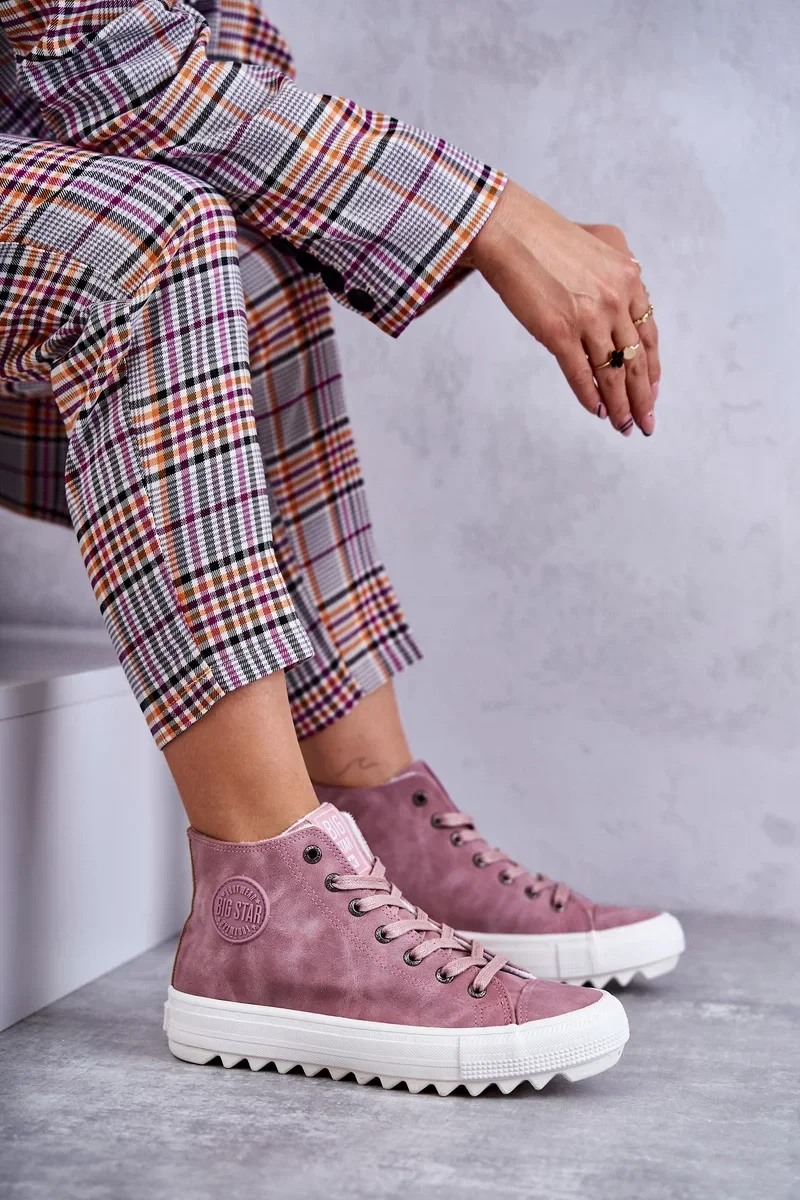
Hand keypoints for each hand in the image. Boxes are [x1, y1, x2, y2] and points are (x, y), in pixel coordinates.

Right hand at [467, 182, 659, 436]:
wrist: (511, 232)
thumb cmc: (549, 233)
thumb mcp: (603, 237)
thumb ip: (622, 264)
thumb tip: (631, 285)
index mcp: (629, 281)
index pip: (648, 335)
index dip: (653, 368)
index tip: (654, 391)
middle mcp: (615, 302)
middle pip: (636, 361)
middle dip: (643, 398)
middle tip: (646, 423)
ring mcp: (589, 319)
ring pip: (612, 373)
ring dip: (620, 405)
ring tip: (624, 426)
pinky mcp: (559, 333)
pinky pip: (580, 373)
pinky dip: (590, 397)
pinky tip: (597, 412)